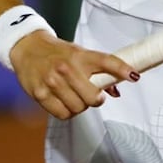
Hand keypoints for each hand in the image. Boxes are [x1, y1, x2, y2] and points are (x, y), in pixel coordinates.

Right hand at [10, 31, 138, 119]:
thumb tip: (116, 91)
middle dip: (96, 99)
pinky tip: (64, 102)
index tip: (134, 76)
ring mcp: (52, 81)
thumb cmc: (58, 53)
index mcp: (81, 55)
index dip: (122, 69)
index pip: (107, 61)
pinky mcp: (40, 94)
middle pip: (93, 96)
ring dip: (80, 106)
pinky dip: (67, 112)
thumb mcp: (79, 54)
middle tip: (93, 95)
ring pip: (78, 108)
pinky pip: (63, 114)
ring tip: (74, 96)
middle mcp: (67, 68)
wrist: (27, 48)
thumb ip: (98, 71)